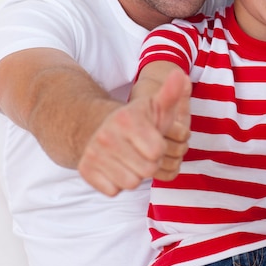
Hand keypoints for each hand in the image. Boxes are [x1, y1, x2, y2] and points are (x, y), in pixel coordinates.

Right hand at [78, 69, 190, 195]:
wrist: (101, 128)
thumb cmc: (140, 120)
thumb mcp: (156, 106)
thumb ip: (171, 94)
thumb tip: (180, 74)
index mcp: (126, 118)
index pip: (158, 151)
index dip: (160, 148)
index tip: (153, 139)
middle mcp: (106, 135)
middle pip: (147, 170)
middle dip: (150, 163)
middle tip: (142, 151)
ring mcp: (93, 153)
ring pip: (130, 183)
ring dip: (135, 175)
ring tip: (131, 159)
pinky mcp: (85, 170)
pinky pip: (113, 191)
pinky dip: (117, 184)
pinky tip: (116, 167)